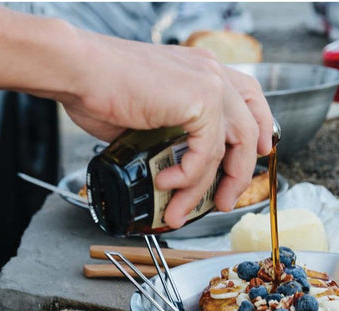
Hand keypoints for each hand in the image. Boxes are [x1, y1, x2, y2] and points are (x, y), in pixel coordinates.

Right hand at [62, 37, 272, 227]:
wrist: (78, 71)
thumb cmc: (103, 90)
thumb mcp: (152, 114)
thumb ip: (175, 135)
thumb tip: (178, 168)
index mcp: (203, 72)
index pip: (250, 99)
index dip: (260, 129)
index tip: (259, 155)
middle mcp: (212, 74)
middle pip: (247, 131)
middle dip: (239, 174)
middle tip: (224, 202)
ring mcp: (208, 84)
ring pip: (227, 149)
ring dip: (203, 189)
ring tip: (180, 210)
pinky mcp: (198, 99)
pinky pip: (205, 153)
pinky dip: (187, 176)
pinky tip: (167, 183)